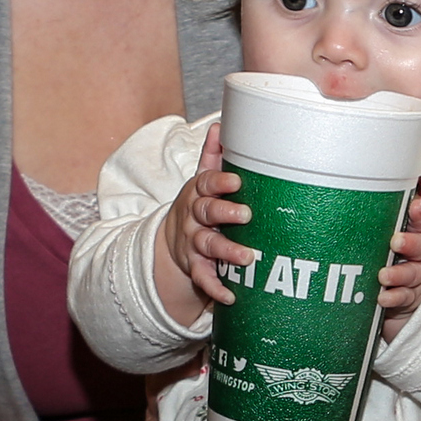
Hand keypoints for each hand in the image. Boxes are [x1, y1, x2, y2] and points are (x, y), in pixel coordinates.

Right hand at [160, 124, 253, 314]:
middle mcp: (194, 217)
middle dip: (225, 214)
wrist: (173, 238)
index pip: (207, 184)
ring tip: (247, 258)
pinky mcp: (194, 266)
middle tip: (246, 216)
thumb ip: (213, 156)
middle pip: (206, 213)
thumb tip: (221, 123)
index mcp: (198, 193)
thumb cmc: (200, 204)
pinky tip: (230, 296)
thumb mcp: (202, 180)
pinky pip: (203, 278)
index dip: (220, 182)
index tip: (237, 182)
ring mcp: (193, 243)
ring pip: (208, 246)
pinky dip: (216, 288)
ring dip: (227, 252)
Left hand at [379, 196, 420, 342]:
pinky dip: (393, 297)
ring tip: (384, 275)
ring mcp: (415, 277)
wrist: (403, 295)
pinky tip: (383, 297)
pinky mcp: (409, 298)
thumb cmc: (391, 260)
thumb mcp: (385, 240)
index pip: (419, 221)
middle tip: (396, 242)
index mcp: (415, 235)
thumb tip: (345, 204)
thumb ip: (375, 225)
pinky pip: (403, 297)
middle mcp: (419, 255)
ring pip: (412, 274)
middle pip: (420, 246)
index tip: (413, 207)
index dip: (418, 214)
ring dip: (398, 274)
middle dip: (409, 243)